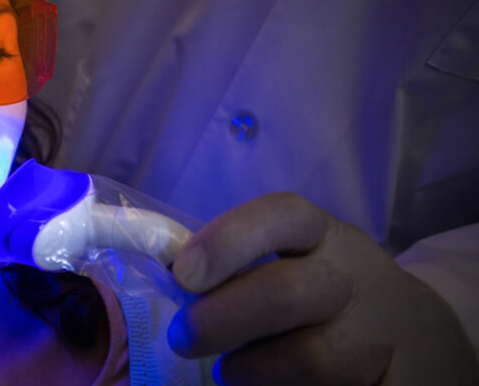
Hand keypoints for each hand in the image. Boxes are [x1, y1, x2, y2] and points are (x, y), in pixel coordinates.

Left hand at [167, 193, 478, 384]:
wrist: (415, 335)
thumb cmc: (323, 293)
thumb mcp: (293, 260)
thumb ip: (237, 265)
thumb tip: (170, 279)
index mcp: (322, 235)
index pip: (281, 217)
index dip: (227, 241)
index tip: (182, 273)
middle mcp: (353, 278)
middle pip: (288, 292)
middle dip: (222, 319)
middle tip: (184, 338)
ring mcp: (378, 333)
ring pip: (315, 357)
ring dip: (254, 370)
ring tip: (231, 371)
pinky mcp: (395, 381)